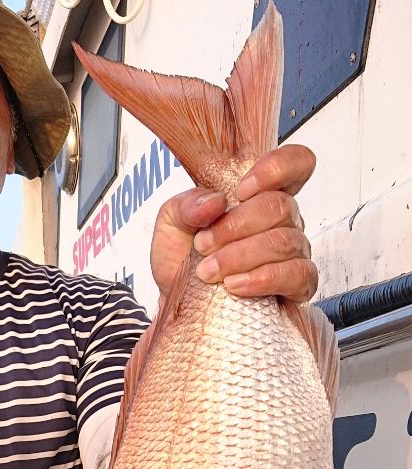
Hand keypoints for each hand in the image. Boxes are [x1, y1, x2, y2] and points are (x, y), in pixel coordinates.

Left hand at [150, 144, 317, 303]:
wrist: (179, 303)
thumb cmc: (182, 260)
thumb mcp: (171, 224)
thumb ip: (186, 205)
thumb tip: (216, 201)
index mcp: (259, 196)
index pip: (294, 164)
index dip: (276, 169)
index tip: (241, 191)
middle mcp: (283, 221)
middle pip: (280, 206)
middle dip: (235, 226)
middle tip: (202, 246)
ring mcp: (294, 252)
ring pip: (284, 242)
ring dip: (240, 256)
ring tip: (208, 272)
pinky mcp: (298, 285)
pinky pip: (298, 275)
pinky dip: (262, 279)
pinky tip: (234, 285)